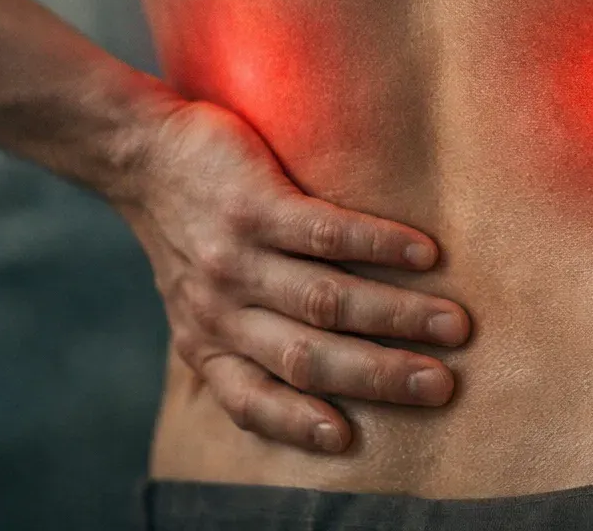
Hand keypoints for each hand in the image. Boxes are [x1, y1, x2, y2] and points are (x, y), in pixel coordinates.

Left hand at [108, 97, 471, 453]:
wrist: (140, 153)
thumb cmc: (184, 231)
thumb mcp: (193, 304)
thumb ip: (240, 343)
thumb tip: (313, 390)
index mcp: (207, 343)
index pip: (250, 400)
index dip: (296, 424)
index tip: (346, 439)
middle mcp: (220, 310)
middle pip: (308, 357)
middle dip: (380, 377)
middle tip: (441, 386)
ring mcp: (236, 258)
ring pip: (325, 299)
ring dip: (396, 315)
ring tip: (452, 323)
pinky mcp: (252, 206)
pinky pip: (325, 233)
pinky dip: (379, 245)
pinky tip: (423, 252)